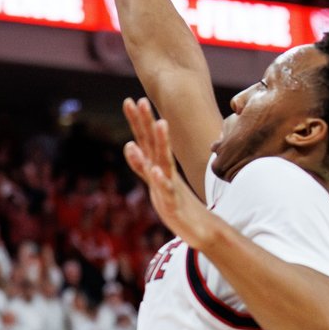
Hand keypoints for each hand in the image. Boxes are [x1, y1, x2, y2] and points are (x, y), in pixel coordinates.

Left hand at [123, 97, 218, 250]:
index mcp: (159, 165)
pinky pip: (166, 191)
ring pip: (164, 161)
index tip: (129, 100)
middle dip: (147, 122)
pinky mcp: (173, 204)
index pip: (146, 140)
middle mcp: (165, 171)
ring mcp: (170, 186)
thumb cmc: (175, 203)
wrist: (200, 229)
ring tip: (160, 123)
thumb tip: (129, 144)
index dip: (138, 121)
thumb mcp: (154, 181)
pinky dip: (161, 181)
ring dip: (162, 142)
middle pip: (154, 144)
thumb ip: (141, 163)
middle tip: (141, 100)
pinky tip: (155, 171)